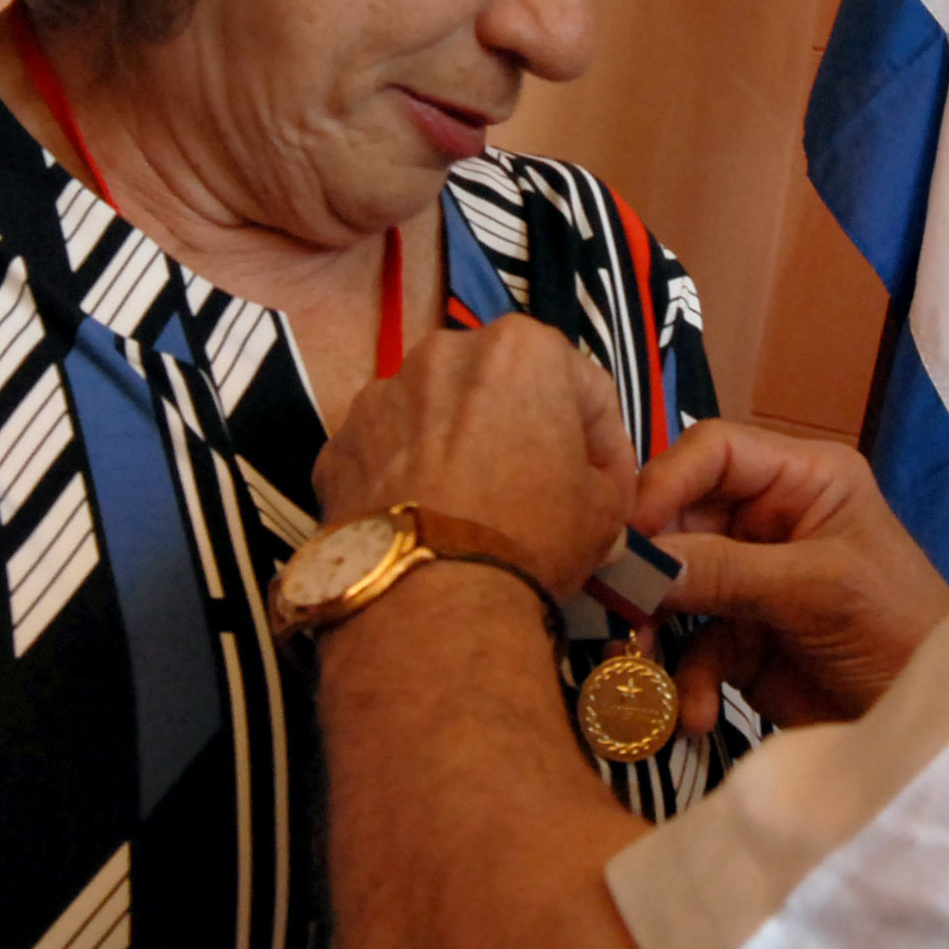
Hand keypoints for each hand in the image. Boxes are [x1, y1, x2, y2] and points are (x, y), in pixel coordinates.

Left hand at [314, 313, 635, 596]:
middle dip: (527, 438)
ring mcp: (381, 396)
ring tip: (478, 514)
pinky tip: (430, 526)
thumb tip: (590, 498)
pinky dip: (411, 480)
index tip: (611, 495)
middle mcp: (446, 352)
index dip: (608, 449)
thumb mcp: (603, 511)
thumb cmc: (531, 535)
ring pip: (440, 418)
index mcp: (523, 348)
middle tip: (544, 496)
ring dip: (463, 453)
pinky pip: (390, 455)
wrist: (429, 600)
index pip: (588, 392)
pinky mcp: (337, 445)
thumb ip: (601, 483)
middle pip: (505, 393)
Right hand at [631, 421, 948, 733]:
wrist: (925, 721)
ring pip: (675, 589)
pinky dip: (686, 682)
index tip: (628, 534)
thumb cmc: (900, 630)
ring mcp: (754, 582)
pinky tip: (693, 716)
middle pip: (681, 521)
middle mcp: (772, 520)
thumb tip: (633, 560)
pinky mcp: (743, 641)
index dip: (665, 483)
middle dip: (650, 571)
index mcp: (805, 479)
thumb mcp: (817, 590)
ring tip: (642, 670)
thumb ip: (725, 571)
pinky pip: (691, 648)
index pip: (715, 451)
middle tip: (616, 612)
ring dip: (655, 633)